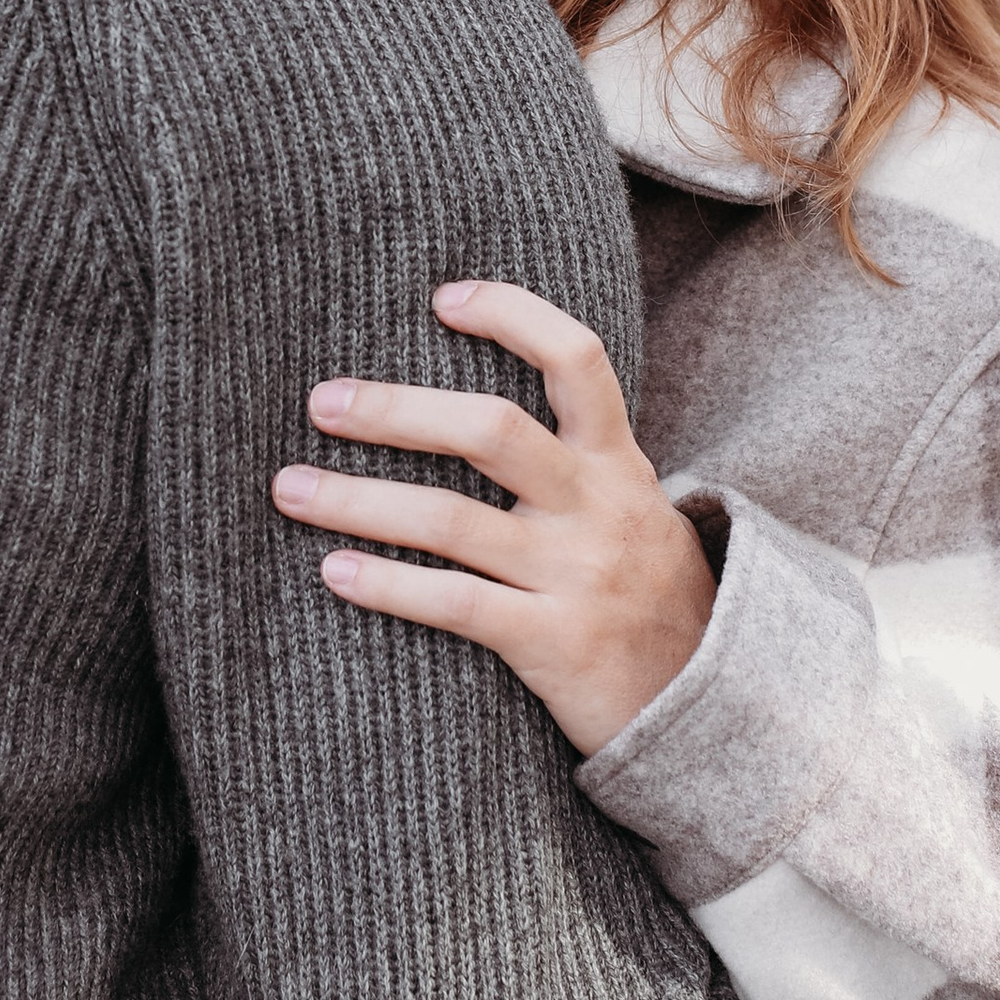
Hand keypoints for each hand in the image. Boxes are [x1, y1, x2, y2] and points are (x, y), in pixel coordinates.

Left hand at [271, 278, 716, 757]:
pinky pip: (456, 604)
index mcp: (617, 462)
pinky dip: (387, 586)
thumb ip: (572, 457)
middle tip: (322, 402)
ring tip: (290, 488)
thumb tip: (461, 402)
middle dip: (397, 409)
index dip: (513, 315)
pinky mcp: (553, 642)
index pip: (577, 359)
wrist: (709, 702)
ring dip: (358, 500)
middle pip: (491, 430)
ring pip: (451, 521)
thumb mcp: (630, 506)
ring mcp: (576, 575)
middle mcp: (598, 507)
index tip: (443, 297)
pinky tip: (334, 571)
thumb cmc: (645, 590)